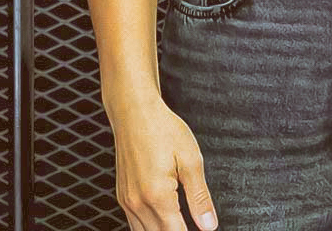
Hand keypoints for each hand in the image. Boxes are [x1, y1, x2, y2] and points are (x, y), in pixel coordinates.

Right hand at [109, 95, 218, 230]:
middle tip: (192, 224)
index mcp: (157, 195)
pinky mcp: (122, 195)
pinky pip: (134, 223)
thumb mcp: (190, 159)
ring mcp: (127, 201)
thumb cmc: (163, 129)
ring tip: (179, 222)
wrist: (134, 111)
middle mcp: (138, 203)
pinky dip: (149, 227)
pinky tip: (162, 220)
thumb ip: (199, 197)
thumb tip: (209, 225)